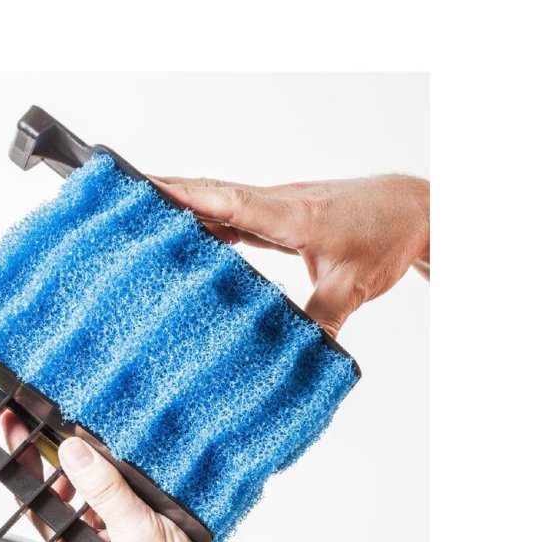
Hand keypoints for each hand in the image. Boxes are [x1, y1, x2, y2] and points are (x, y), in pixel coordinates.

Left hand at [0, 410, 240, 541]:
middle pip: (61, 494)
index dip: (22, 457)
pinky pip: (118, 509)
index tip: (14, 423)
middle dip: (57, 457)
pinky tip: (134, 473)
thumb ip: (105, 491)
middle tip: (53, 417)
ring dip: (93, 471)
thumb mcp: (137, 534)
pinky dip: (121, 487)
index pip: (36, 496)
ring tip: (97, 438)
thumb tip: (73, 451)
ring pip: (92, 499)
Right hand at [151, 175, 429, 336]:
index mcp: (289, 214)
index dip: (185, 197)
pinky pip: (236, 214)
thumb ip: (323, 318)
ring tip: (144, 214)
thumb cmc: (387, 233)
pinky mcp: (282, 215)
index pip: (227, 201)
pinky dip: (211, 219)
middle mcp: (277, 203)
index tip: (145, 189)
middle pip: (212, 194)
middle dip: (167, 192)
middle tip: (125, 195)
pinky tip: (193, 233)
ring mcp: (278, 207)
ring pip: (221, 201)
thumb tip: (297, 353)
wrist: (416, 209)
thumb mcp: (354, 283)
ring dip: (185, 204)